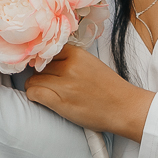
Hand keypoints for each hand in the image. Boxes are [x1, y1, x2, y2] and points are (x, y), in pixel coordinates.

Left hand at [26, 44, 154, 141]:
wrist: (124, 108)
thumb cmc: (109, 88)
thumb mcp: (91, 63)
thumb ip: (71, 59)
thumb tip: (47, 60)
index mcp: (77, 54)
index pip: (47, 50)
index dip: (44, 59)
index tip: (44, 66)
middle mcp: (69, 66)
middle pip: (39, 66)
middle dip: (41, 74)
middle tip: (49, 82)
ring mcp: (65, 85)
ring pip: (33, 80)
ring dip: (36, 86)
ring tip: (46, 92)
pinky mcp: (60, 102)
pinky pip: (34, 93)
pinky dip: (34, 95)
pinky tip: (42, 98)